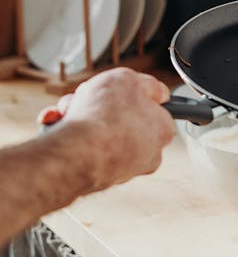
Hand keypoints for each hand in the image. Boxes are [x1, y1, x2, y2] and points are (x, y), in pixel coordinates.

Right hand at [37, 68, 175, 191]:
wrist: (74, 154)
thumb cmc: (104, 117)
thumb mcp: (130, 80)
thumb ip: (148, 85)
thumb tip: (159, 93)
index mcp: (162, 131)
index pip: (157, 111)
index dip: (136, 95)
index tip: (125, 91)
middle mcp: (146, 154)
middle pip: (121, 119)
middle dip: (98, 104)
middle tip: (86, 96)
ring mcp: (120, 167)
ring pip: (97, 131)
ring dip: (78, 115)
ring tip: (68, 111)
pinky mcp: (93, 176)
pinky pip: (80, 148)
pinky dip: (66, 134)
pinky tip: (57, 126)